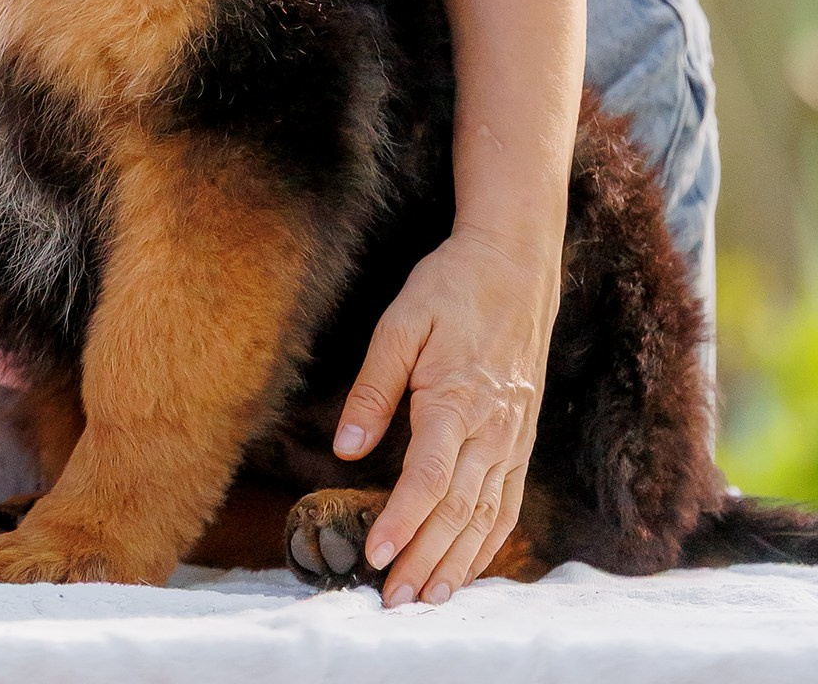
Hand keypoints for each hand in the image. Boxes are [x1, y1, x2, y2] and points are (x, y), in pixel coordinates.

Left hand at [333, 227, 556, 607]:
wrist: (515, 266)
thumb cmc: (449, 288)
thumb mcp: (399, 325)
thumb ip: (372, 390)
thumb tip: (344, 450)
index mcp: (456, 400)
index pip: (429, 479)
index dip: (402, 523)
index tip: (375, 557)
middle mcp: (492, 430)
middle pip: (458, 511)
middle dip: (424, 559)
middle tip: (393, 600)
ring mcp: (513, 438)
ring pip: (487, 517)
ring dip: (458, 563)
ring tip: (427, 597)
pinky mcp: (521, 439)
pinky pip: (507, 502)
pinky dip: (488, 541)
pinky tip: (467, 564)